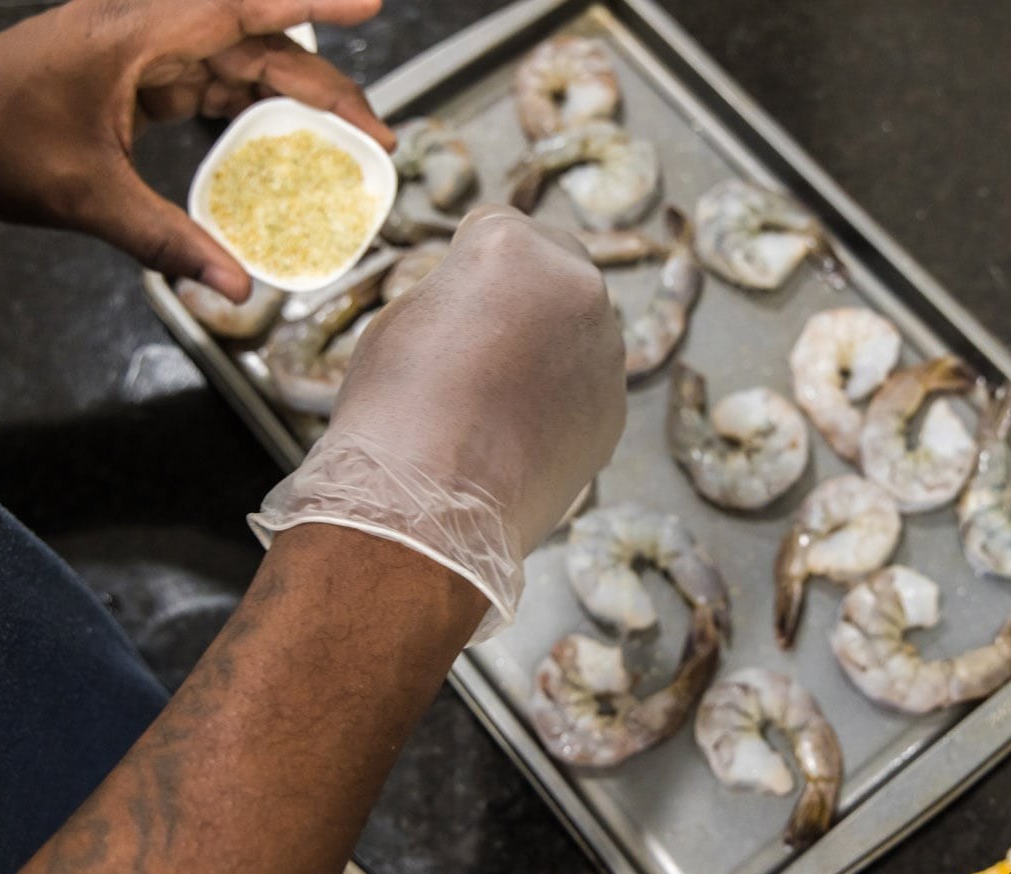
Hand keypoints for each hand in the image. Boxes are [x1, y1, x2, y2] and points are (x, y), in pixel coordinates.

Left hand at [0, 0, 393, 300]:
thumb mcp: (85, 196)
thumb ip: (166, 240)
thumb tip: (235, 287)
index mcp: (134, 36)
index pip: (241, 10)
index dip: (311, 5)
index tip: (368, 5)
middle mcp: (144, 31)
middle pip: (255, 46)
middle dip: (323, 88)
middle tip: (376, 135)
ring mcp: (139, 50)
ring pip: (238, 64)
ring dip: (292, 98)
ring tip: (346, 138)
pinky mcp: (132, 74)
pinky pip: (209, 82)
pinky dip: (249, 108)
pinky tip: (280, 138)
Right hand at [250, 205, 626, 640]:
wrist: (427, 508)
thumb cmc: (396, 409)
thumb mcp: (407, 320)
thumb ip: (460, 293)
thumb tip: (487, 302)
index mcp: (515, 247)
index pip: (499, 227)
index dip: (466, 260)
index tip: (452, 292)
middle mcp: (577, 286)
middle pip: (553, 268)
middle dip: (522, 293)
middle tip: (478, 339)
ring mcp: (605, 351)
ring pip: (576, 328)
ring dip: (546, 345)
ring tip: (492, 397)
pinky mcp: (614, 409)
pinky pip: (586, 384)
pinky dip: (560, 397)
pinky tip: (516, 431)